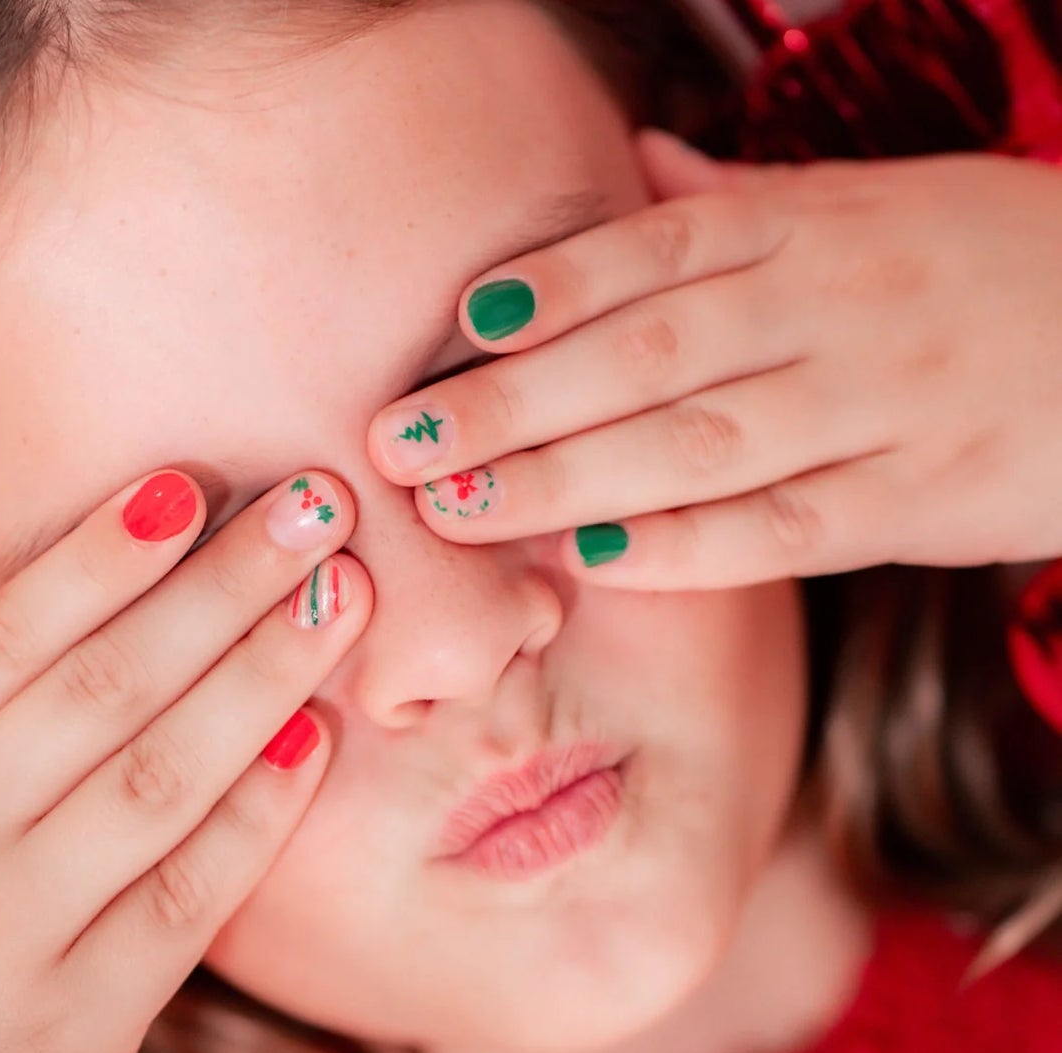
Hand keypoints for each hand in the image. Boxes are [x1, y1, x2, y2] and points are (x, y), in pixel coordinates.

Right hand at [0, 467, 368, 1052]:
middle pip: (109, 683)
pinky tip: (312, 741)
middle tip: (316, 503)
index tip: (185, 483)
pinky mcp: (77, 1029)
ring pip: (163, 773)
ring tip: (340, 597)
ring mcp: (14, 935)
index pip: (5, 636)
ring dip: (264, 675)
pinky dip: (255, 815)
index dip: (102, 554)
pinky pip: (186, 898)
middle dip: (223, 584)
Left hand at [368, 133, 1061, 587]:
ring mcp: (874, 405)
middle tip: (402, 444)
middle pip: (647, 355)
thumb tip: (632, 167)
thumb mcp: (869, 207)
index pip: (654, 255)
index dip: (547, 292)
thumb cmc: (980, 268)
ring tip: (461, 509)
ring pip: (697, 445)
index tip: (451, 330)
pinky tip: (592, 556)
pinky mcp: (910, 501)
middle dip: (513, 405)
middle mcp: (832, 307)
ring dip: (566, 480)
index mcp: (811, 228)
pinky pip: (780, 529)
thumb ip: (741, 206)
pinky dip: (682, 545)